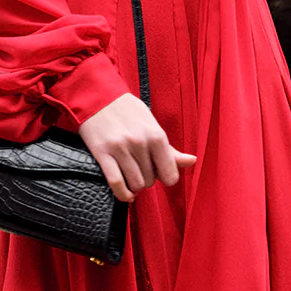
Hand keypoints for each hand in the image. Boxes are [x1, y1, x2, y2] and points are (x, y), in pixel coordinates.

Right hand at [78, 92, 197, 202]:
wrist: (98, 96)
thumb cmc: (127, 111)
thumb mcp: (152, 125)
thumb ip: (170, 148)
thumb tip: (192, 161)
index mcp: (156, 135)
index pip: (170, 175)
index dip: (165, 177)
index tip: (158, 172)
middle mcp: (140, 143)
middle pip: (150, 181)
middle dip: (146, 178)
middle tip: (139, 168)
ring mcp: (121, 149)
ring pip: (135, 184)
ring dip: (134, 185)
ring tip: (131, 175)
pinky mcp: (103, 153)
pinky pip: (116, 183)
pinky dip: (122, 194)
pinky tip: (125, 193)